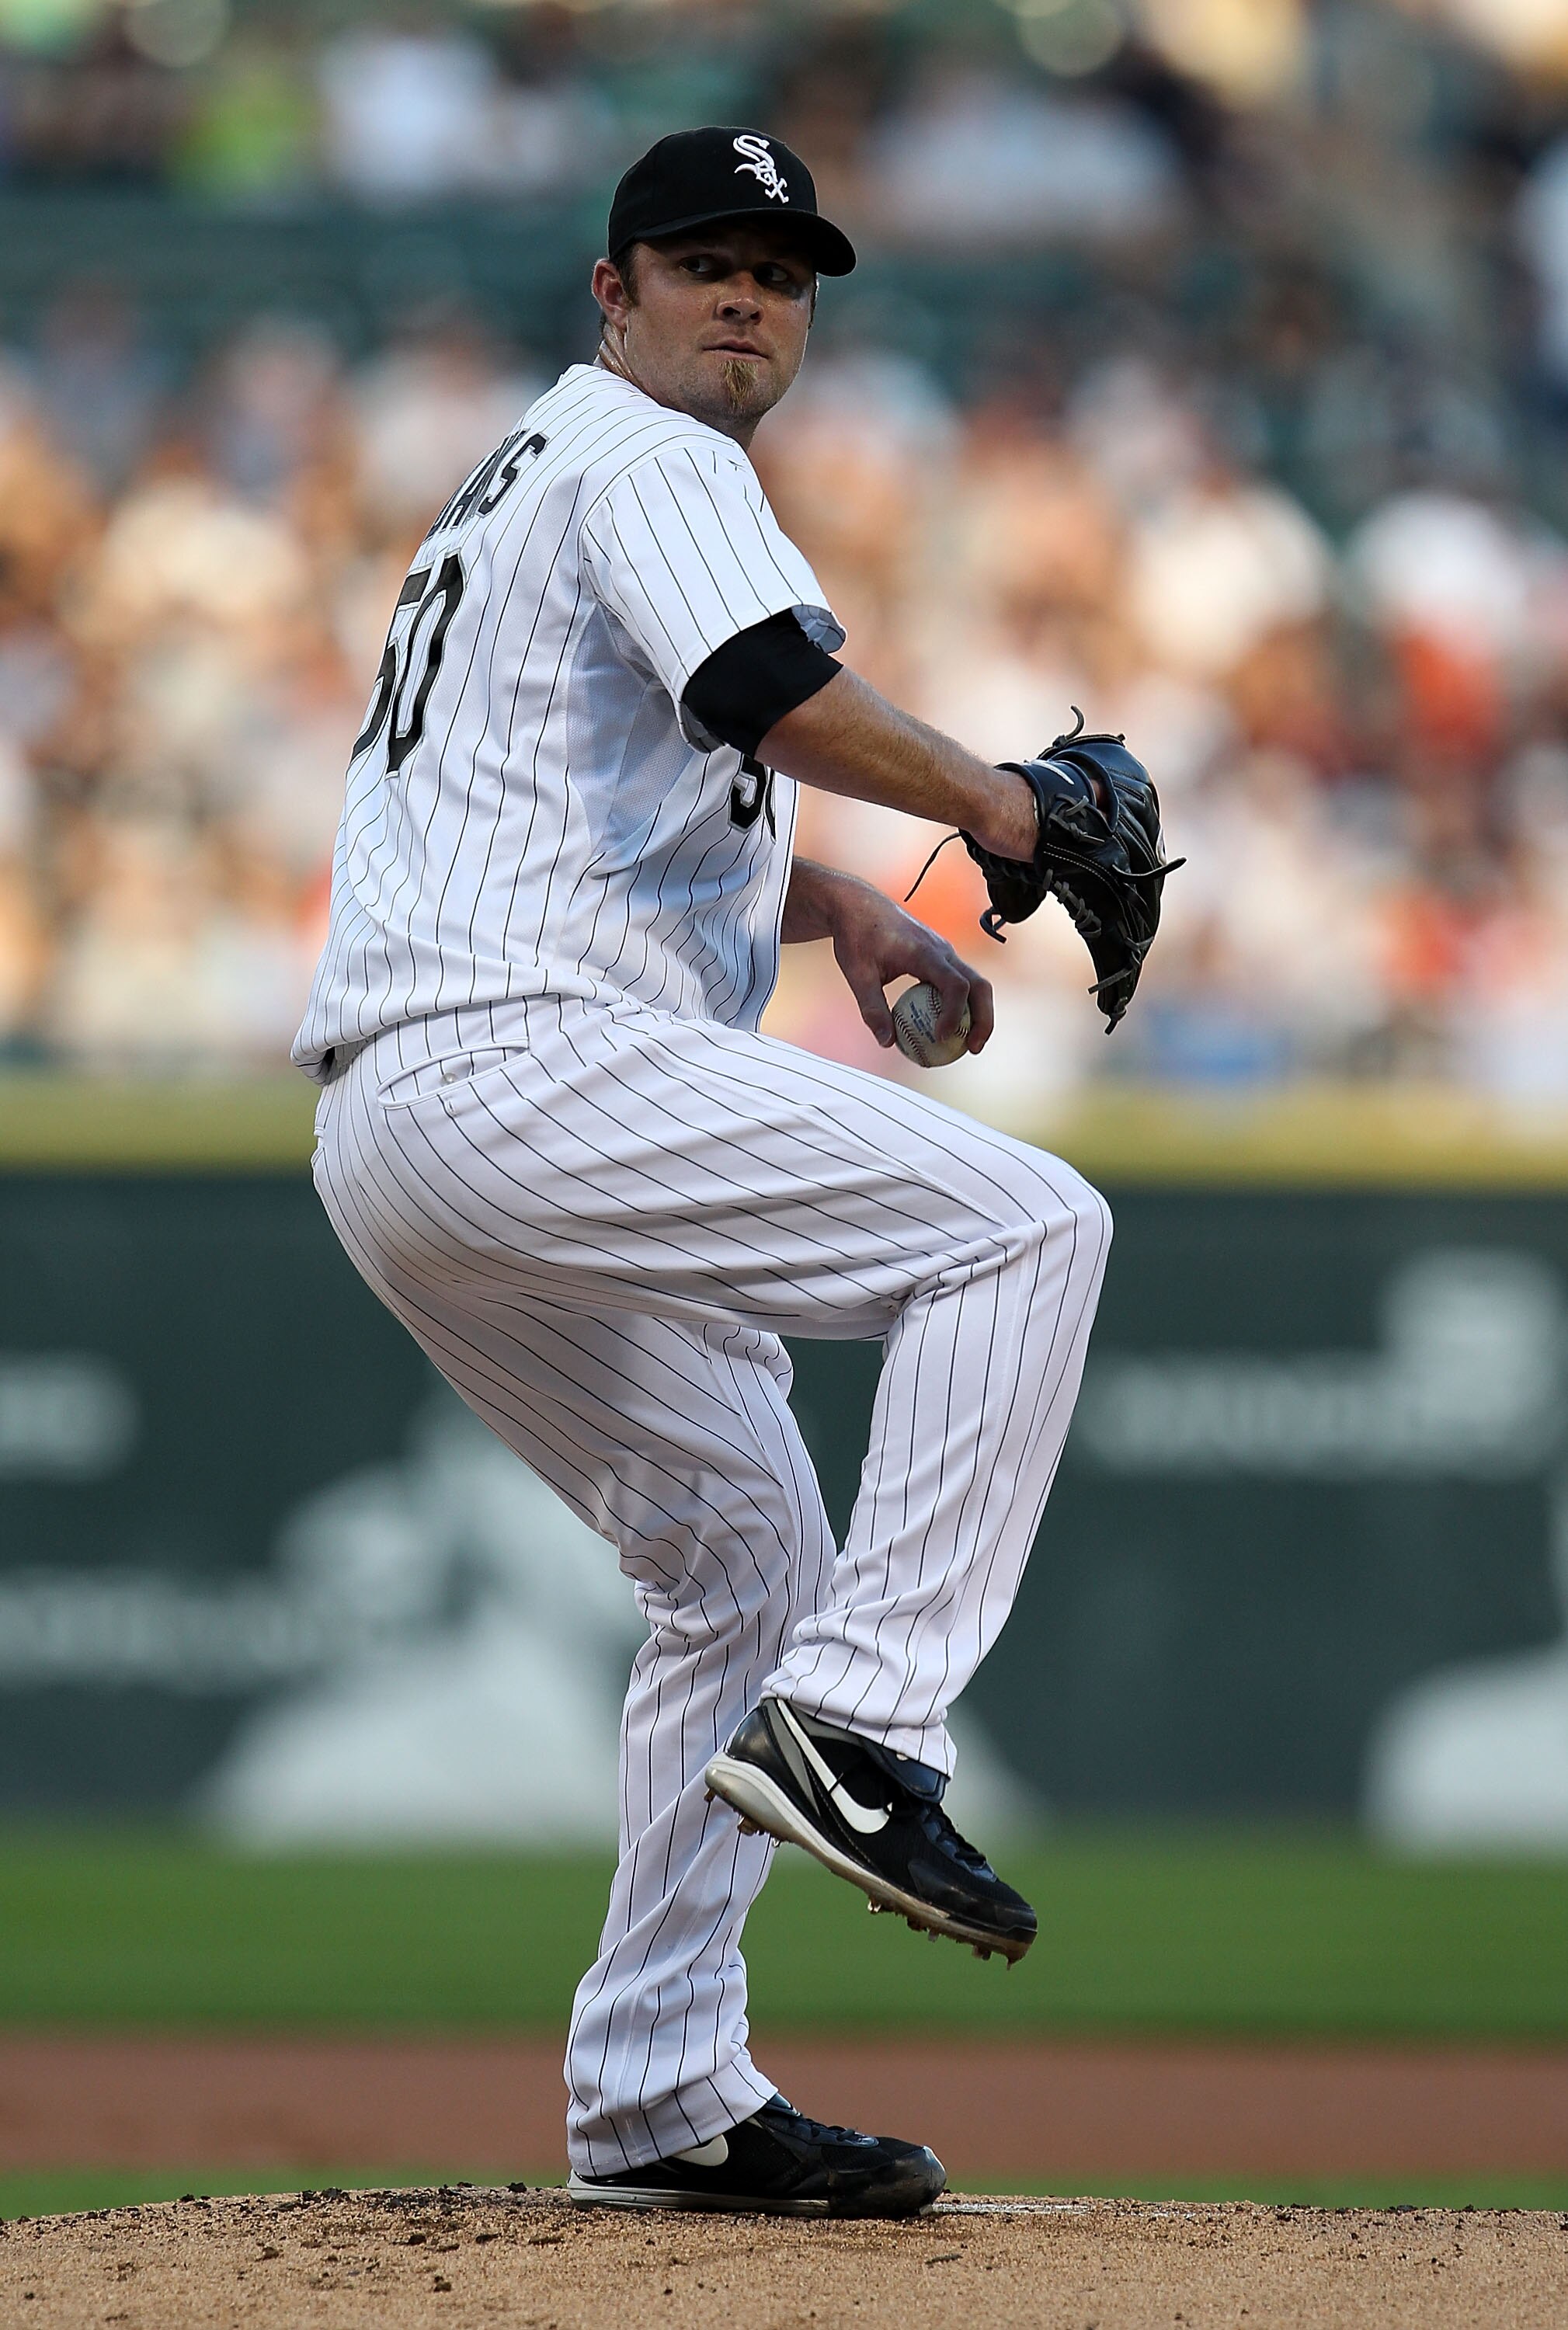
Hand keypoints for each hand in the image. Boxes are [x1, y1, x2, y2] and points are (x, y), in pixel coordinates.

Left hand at [823, 871, 993, 1055]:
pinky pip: (960, 982)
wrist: (858, 906)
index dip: (953, 1014)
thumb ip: (872, 1008)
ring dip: (977, 1013)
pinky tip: (948, 1028)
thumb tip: (887, 1043)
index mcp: (925, 952)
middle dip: (983, 1018)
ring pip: (975, 983)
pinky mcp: (940, 956)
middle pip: (979, 985)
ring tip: (967, 1044)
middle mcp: (942, 951)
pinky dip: (962, 1005)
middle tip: (973, 1048)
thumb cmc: (856, 937)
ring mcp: (944, 952)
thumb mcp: (857, 974)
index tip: (940, 1037)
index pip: (954, 985)